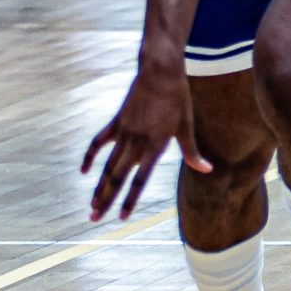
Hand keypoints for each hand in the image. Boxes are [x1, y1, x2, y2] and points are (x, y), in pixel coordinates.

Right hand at [81, 61, 210, 220]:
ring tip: (91, 204)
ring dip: (98, 185)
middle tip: (94, 218)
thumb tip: (207, 170)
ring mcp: (124, 132)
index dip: (130, 200)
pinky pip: (99, 142)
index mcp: (154, 146)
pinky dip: (90, 156)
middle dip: (105, 199)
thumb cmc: (178, 98)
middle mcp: (136, 142)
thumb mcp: (187, 126)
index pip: (139, 180)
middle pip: (117, 177)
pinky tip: (83, 170)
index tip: (121, 218)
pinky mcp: (117, 121)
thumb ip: (192, 152)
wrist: (159, 71)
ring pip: (107, 164)